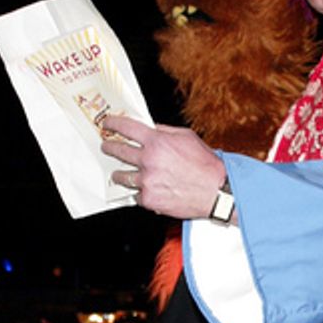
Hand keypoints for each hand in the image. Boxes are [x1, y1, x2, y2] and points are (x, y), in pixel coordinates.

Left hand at [101, 113, 226, 218]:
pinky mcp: (149, 198)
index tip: (107, 124)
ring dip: (119, 174)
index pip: (127, 128)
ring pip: (122, 176)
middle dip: (109, 147)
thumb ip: (166, 131)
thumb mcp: (188, 137)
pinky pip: (136, 194)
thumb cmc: (206, 165)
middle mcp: (149, 160)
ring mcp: (146, 180)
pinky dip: (139, 192)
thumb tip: (151, 128)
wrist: (216, 192)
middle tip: (106, 146)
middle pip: (118, 151)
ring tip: (119, 174)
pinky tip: (144, 190)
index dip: (113, 124)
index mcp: (157, 142)